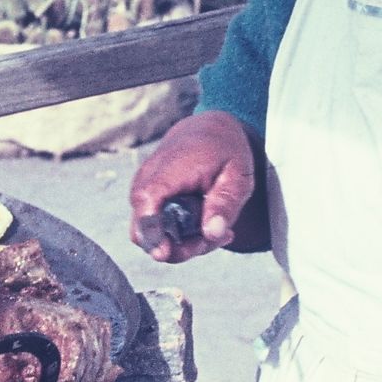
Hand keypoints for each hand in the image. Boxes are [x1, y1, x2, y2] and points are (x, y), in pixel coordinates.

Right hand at [128, 110, 255, 261]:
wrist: (209, 129)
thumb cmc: (223, 149)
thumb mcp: (238, 176)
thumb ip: (225, 204)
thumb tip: (211, 232)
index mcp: (170, 169)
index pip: (147, 202)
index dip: (151, 231)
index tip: (163, 252)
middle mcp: (148, 179)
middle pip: (143, 229)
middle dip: (177, 247)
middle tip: (213, 237)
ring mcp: (144, 189)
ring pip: (149, 234)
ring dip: (180, 243)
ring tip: (214, 229)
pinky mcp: (146, 198)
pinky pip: (154, 227)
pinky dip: (177, 235)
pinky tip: (205, 225)